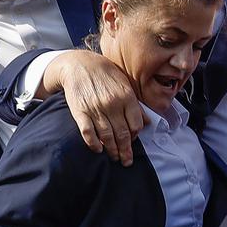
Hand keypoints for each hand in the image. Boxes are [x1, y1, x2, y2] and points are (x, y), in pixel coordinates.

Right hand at [44, 50, 147, 165]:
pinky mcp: (80, 111)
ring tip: (115, 158)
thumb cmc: (106, 74)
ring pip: (107, 136)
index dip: (135, 136)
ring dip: (112, 150)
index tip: (133, 141)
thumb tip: (147, 122)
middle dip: (125, 151)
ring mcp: (96, 109)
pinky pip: (88, 132)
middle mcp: (112, 104)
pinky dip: (93, 143)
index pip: (135, 125)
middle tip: (126, 161)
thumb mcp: (125, 85)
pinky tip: (98, 150)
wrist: (80, 64)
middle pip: (122, 134)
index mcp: (126, 97)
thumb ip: (135, 105)